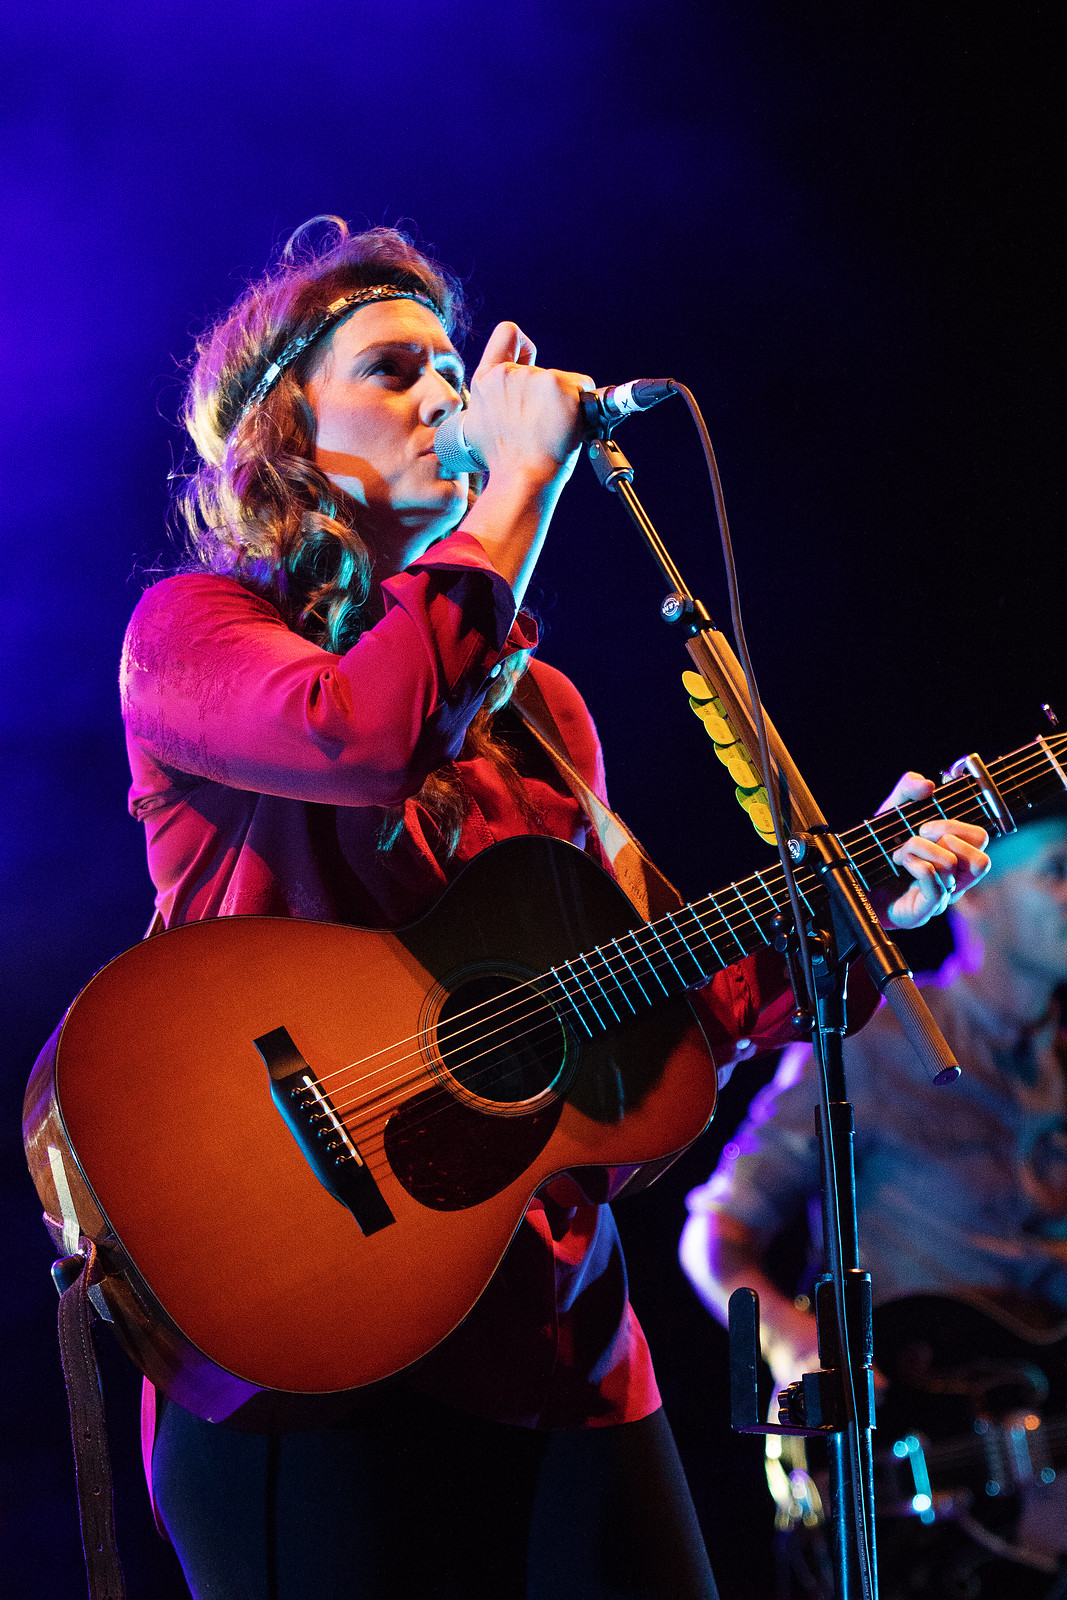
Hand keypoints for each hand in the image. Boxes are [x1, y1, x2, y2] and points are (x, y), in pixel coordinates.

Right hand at [463, 321, 592, 483]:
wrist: (522, 480)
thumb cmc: (507, 463)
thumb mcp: (482, 427)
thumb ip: (496, 402)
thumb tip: (514, 400)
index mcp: (486, 381)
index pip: (507, 335)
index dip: (523, 346)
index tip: (531, 360)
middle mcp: (507, 374)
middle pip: (542, 373)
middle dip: (546, 398)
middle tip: (542, 429)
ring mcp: (535, 378)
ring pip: (563, 384)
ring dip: (563, 406)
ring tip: (551, 435)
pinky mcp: (561, 387)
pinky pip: (583, 388)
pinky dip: (583, 408)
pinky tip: (569, 428)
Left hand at [876, 772, 989, 929]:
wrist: (849, 881)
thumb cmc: (876, 852)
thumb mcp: (890, 813)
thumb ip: (908, 789)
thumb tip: (927, 785)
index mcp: (953, 856)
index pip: (979, 839)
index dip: (956, 826)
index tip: (925, 825)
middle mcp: (953, 879)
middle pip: (980, 858)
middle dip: (945, 835)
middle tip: (917, 836)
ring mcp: (940, 897)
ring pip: (952, 866)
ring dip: (921, 850)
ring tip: (899, 855)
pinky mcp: (923, 911)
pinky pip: (935, 887)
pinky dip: (918, 866)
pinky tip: (902, 864)